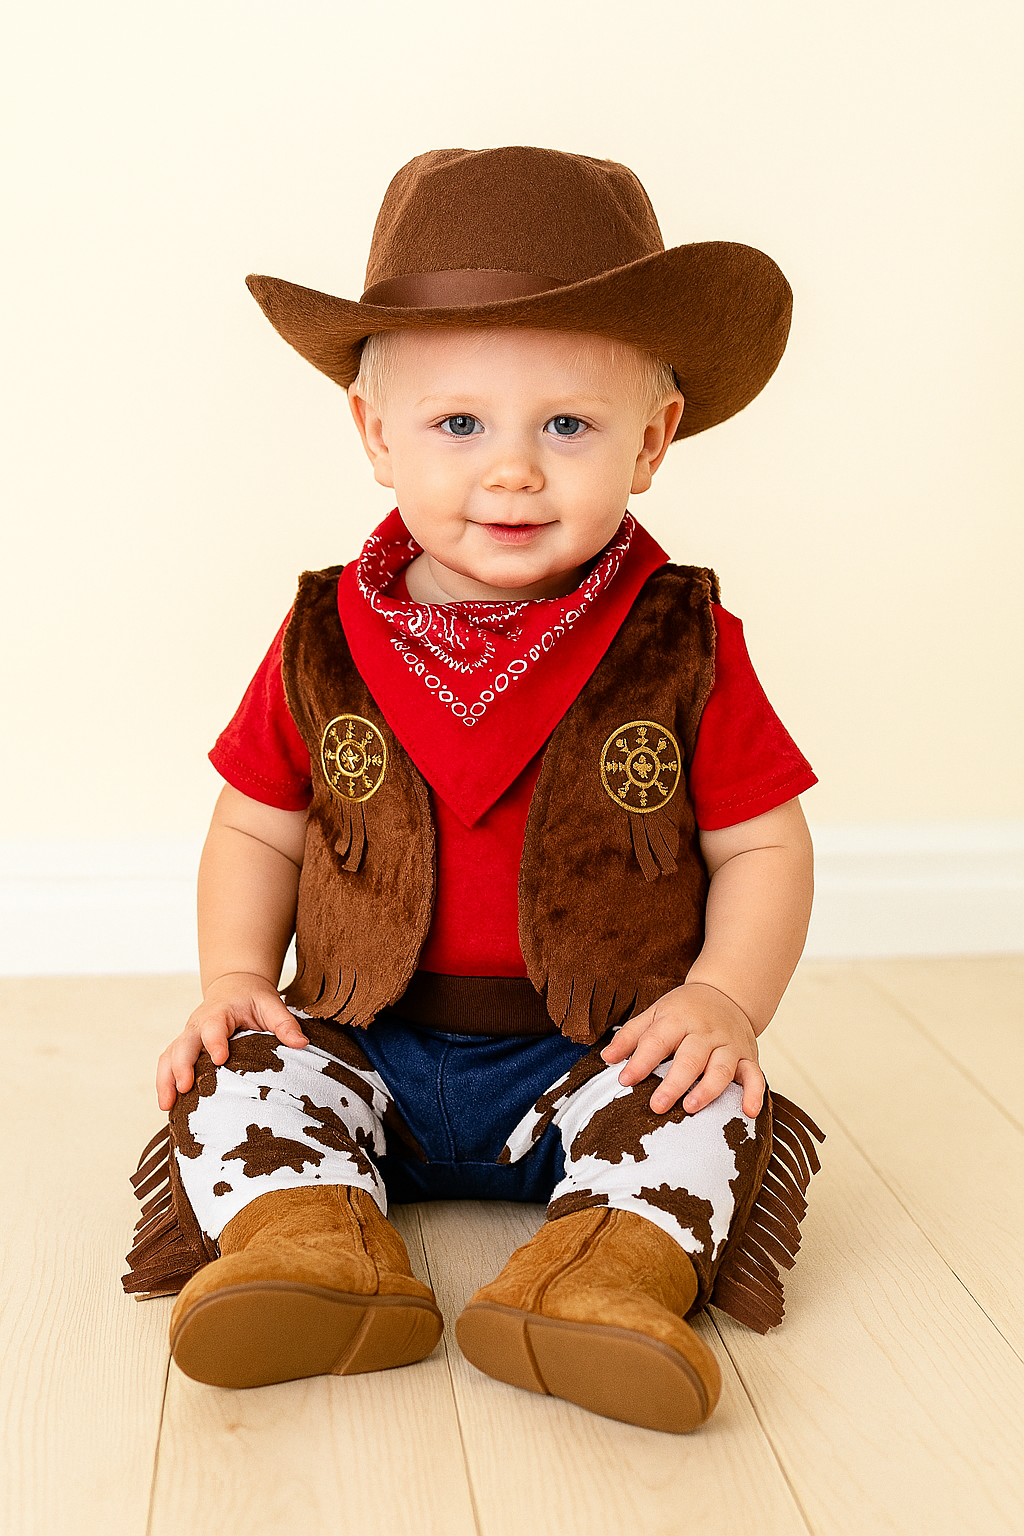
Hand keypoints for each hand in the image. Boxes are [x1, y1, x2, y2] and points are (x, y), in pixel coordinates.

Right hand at [156, 972, 308, 1110]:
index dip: (215, 1042)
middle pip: (184, 1044)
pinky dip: (164, 1082)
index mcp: (220, 1011)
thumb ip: (285, 1024)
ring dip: (165, 1079)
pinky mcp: (184, 1048)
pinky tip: (167, 1105)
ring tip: (167, 1105)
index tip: (220, 1059)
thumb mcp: (272, 1005)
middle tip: (185, 1088)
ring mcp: (188, 1036)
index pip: (213, 1026)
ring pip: (169, 1055)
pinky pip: (167, 1063)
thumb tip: (302, 1044)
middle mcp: (198, 1024)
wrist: (234, 986)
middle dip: (181, 1066)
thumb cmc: (253, 998)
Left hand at [600, 982, 763, 1117]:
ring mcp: (728, 1045)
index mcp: (677, 1020)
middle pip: (690, 1058)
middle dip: (674, 1083)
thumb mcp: (655, 1013)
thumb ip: (631, 1035)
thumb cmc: (684, 1010)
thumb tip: (606, 1057)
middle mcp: (704, 1032)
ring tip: (690, 1107)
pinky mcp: (748, 1056)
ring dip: (707, 1089)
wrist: (727, 993)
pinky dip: (754, 1093)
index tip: (625, 1080)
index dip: (640, 1061)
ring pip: (721, 1068)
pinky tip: (749, 1112)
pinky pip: (755, 1075)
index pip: (657, 1040)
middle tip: (657, 1106)